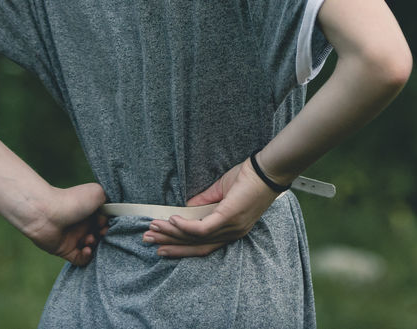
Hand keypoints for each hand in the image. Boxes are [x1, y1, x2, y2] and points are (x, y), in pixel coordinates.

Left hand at [21, 182, 108, 265]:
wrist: (46, 213)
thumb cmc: (73, 200)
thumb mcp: (98, 193)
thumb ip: (110, 202)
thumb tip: (112, 213)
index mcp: (90, 211)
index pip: (105, 222)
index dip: (109, 225)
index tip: (107, 224)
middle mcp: (82, 224)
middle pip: (100, 236)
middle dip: (104, 237)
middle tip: (101, 234)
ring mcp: (74, 238)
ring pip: (92, 248)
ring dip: (95, 247)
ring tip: (89, 240)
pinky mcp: (65, 250)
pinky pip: (80, 259)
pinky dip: (86, 257)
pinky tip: (86, 250)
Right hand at [143, 159, 279, 257]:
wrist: (267, 170)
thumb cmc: (249, 179)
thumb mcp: (222, 192)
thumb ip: (204, 202)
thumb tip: (186, 208)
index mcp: (230, 231)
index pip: (202, 246)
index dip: (180, 246)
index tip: (161, 246)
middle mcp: (231, 235)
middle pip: (195, 246)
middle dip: (170, 244)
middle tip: (149, 241)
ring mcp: (231, 228)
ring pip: (195, 237)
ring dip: (172, 233)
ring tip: (154, 228)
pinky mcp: (229, 217)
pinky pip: (202, 227)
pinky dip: (185, 226)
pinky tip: (172, 220)